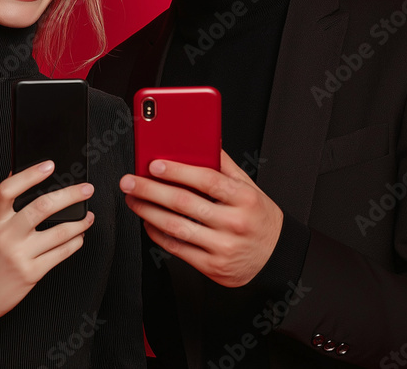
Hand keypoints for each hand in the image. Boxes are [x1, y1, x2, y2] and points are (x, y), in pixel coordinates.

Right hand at [0, 161, 94, 341]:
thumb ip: (4, 207)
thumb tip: (22, 176)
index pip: (8, 190)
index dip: (30, 175)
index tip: (49, 165)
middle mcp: (6, 236)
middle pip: (42, 207)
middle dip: (70, 195)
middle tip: (86, 189)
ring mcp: (19, 255)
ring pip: (59, 232)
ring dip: (79, 222)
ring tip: (88, 216)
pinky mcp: (31, 274)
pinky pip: (61, 254)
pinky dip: (74, 242)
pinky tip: (78, 237)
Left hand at [120, 149, 282, 287]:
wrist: (275, 256)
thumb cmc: (258, 217)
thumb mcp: (249, 187)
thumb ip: (225, 165)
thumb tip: (203, 141)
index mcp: (245, 199)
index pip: (207, 180)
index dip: (178, 171)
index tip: (154, 165)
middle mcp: (234, 223)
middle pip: (185, 203)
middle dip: (151, 190)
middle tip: (130, 181)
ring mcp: (222, 247)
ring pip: (176, 226)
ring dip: (148, 211)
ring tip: (133, 199)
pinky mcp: (212, 266)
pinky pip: (177, 248)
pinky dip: (157, 233)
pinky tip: (148, 221)